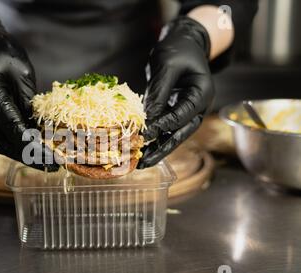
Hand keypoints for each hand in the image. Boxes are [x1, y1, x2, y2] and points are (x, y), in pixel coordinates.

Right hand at [0, 11, 57, 170]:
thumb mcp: (22, 73)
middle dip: (27, 157)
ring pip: (0, 141)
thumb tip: (41, 127)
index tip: (51, 158)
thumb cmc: (0, 49)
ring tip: (45, 161)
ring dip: (22, 153)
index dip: (33, 147)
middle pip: (3, 143)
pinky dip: (16, 141)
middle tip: (51, 165)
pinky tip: (33, 146)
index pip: (12, 130)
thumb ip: (28, 102)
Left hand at [138, 16, 214, 168]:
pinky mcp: (174, 110)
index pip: (181, 117)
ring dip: (155, 147)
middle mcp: (197, 107)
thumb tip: (146, 119)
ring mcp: (186, 110)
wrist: (183, 42)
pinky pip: (164, 127)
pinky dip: (152, 135)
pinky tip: (139, 146)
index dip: (161, 127)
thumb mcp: (167, 66)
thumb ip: (158, 93)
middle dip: (161, 150)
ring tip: (138, 161)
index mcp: (202, 94)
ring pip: (171, 134)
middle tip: (142, 163)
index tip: (142, 135)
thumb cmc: (178, 49)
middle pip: (179, 134)